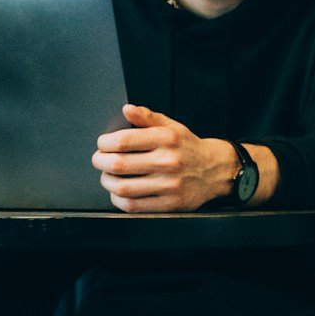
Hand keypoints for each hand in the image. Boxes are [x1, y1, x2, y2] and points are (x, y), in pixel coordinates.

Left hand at [92, 105, 236, 213]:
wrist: (215, 170)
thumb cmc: (188, 148)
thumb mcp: (171, 126)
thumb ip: (147, 117)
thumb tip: (127, 109)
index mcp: (166, 139)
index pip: (123, 140)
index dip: (105, 143)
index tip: (102, 144)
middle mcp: (168, 161)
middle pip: (119, 164)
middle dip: (100, 162)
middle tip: (99, 160)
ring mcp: (169, 185)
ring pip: (123, 187)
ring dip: (107, 182)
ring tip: (107, 177)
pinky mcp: (170, 204)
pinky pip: (134, 206)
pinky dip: (119, 199)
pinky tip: (118, 192)